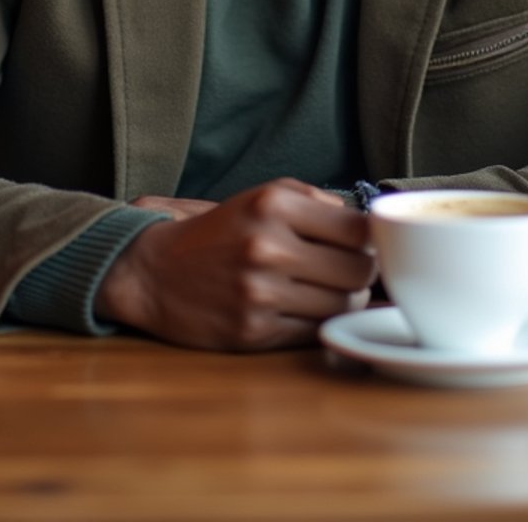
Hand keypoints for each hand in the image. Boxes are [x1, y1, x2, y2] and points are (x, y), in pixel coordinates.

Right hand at [97, 178, 374, 350]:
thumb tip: (372, 228)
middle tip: (349, 269)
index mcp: (273, 204)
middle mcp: (268, 246)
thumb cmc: (220, 231)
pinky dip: (319, 323)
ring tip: (327, 289)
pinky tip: (305, 309)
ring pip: (343, 305)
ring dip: (345, 300)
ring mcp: (260, 293)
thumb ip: (318, 203)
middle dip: (363, 272)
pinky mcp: (253, 332)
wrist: (155, 272)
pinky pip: (315, 332)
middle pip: (359, 270)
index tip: (367, 244)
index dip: (372, 239)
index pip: (358, 228)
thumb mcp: (263, 196)